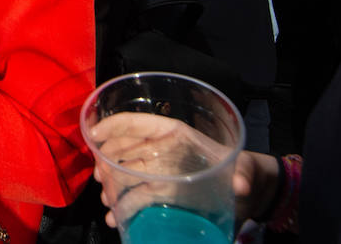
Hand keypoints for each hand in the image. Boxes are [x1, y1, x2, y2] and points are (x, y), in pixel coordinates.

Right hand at [89, 112, 277, 227]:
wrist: (247, 195)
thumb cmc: (243, 171)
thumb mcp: (244, 169)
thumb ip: (243, 175)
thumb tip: (241, 184)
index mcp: (175, 134)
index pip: (138, 123)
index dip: (114, 126)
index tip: (93, 136)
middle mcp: (160, 150)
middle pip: (123, 150)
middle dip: (107, 163)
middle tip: (100, 182)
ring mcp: (157, 172)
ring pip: (124, 173)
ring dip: (110, 185)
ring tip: (107, 202)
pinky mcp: (159, 194)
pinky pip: (133, 196)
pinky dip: (120, 205)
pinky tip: (115, 218)